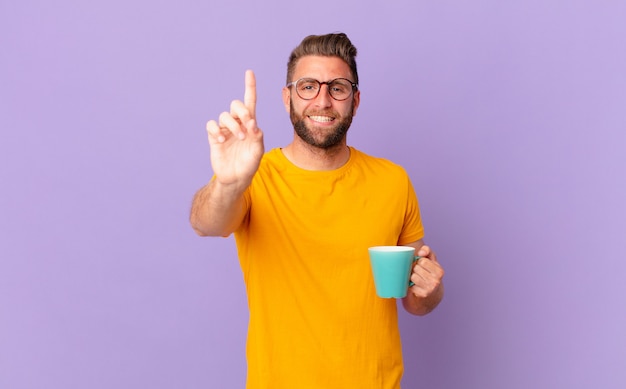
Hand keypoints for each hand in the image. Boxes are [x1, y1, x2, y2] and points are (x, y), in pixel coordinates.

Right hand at [206, 70, 264, 187]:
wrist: (236, 178)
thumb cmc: (249, 165)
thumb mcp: (258, 152)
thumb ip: (257, 137)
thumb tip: (253, 123)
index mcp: (250, 124)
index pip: (250, 102)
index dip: (250, 87)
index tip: (249, 72)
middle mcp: (237, 124)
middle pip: (236, 105)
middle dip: (241, 112)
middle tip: (247, 126)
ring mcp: (225, 130)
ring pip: (225, 115)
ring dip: (233, 125)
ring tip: (237, 138)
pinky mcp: (214, 137)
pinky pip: (211, 125)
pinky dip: (216, 130)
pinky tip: (222, 140)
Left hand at [408, 245, 443, 299]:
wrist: (431, 296)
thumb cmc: (429, 274)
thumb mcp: (431, 261)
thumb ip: (427, 251)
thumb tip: (421, 252)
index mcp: (439, 271)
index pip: (422, 261)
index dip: (418, 262)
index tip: (420, 265)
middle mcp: (436, 280)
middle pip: (416, 268)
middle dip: (414, 269)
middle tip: (417, 273)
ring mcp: (429, 289)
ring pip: (413, 276)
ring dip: (411, 277)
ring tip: (415, 279)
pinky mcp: (422, 295)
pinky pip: (410, 285)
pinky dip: (410, 285)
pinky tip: (414, 286)